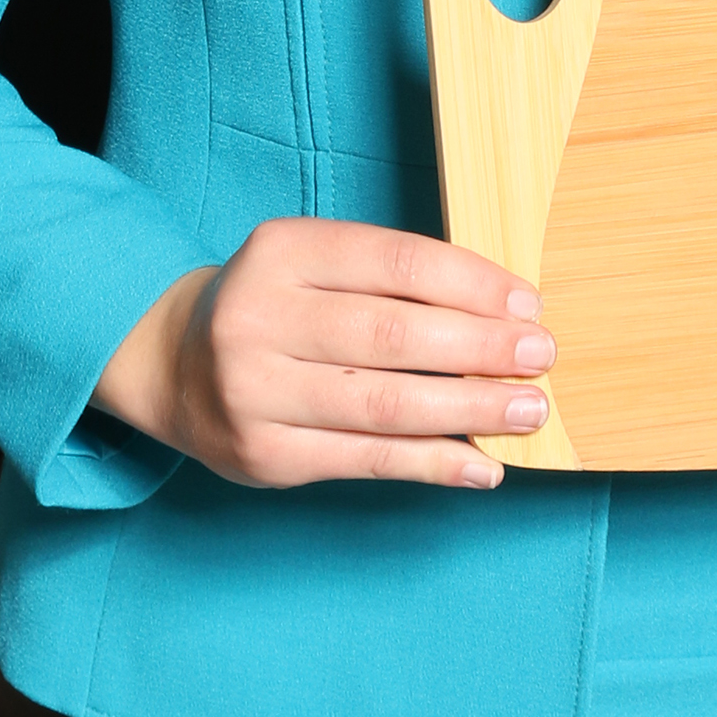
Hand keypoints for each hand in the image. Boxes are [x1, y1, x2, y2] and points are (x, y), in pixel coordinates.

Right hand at [92, 220, 555, 489]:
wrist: (175, 367)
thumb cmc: (276, 307)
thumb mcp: (315, 264)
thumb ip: (392, 280)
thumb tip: (504, 313)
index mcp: (281, 251)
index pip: (396, 262)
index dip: (472, 284)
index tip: (528, 306)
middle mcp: (260, 318)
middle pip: (393, 334)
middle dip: (481, 348)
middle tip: (541, 357)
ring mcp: (257, 392)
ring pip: (385, 404)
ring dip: (470, 410)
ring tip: (529, 409)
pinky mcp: (267, 455)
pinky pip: (367, 460)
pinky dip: (434, 464)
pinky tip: (483, 465)